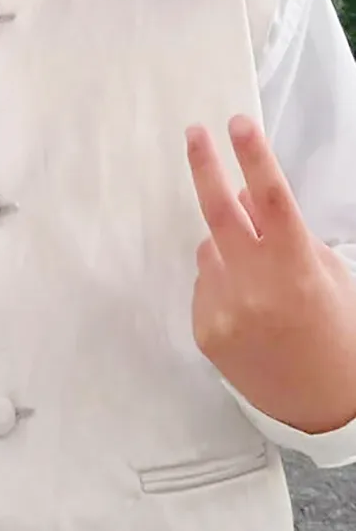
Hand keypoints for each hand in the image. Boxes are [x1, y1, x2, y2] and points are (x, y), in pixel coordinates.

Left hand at [187, 114, 355, 434]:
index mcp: (296, 267)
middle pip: (219, 210)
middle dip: (205, 166)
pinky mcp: (205, 330)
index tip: (237, 123)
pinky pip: (205, 284)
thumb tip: (247, 193)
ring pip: (211, 249)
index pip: (272, 198)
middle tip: (194, 133)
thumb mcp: (325, 273)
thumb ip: (282, 233)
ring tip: (259, 284)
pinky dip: (221, 283)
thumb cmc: (336, 332)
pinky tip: (248, 312)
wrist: (323, 408)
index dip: (254, 156)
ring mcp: (226, 308)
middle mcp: (256, 285)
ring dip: (228, 250)